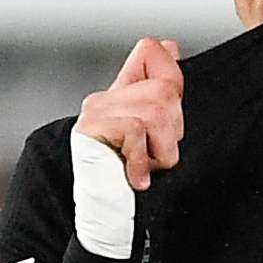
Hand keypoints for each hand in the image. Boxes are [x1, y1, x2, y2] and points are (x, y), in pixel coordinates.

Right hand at [76, 37, 181, 187]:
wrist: (105, 216)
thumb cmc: (132, 181)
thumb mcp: (157, 137)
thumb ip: (162, 95)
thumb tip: (171, 46)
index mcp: (121, 94)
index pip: (150, 50)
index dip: (171, 76)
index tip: (169, 116)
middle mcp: (105, 98)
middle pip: (164, 89)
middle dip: (173, 129)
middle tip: (155, 154)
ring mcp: (95, 112)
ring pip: (155, 111)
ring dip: (161, 149)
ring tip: (146, 166)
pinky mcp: (90, 128)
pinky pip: (135, 129)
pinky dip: (143, 160)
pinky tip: (135, 177)